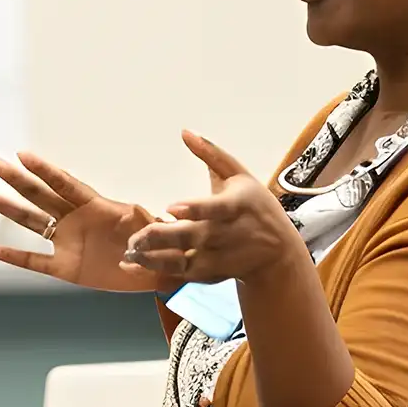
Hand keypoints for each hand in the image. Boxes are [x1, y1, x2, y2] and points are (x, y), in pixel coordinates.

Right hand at [0, 152, 169, 292]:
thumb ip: (142, 219)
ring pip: (31, 223)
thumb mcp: (153, 227)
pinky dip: (12, 256)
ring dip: (7, 208)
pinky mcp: (66, 268)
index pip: (65, 184)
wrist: (157, 269)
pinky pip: (34, 261)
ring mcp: (67, 243)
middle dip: (17, 180)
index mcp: (95, 206)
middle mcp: (75, 220)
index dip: (45, 170)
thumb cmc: (157, 241)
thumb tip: (136, 210)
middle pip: (40, 196)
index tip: (22, 155)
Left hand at [124, 131, 309, 285]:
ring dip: (155, 258)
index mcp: (237, 206)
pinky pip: (182, 275)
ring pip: (184, 261)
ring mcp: (218, 257)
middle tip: (135, 236)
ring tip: (130, 252)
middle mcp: (227, 234)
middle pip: (192, 237)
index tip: (171, 208)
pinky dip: (158, 271)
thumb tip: (185, 132)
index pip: (216, 209)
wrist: (277, 254)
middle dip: (162, 237)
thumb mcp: (240, 177)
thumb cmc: (256, 208)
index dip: (195, 210)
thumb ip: (212, 155)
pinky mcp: (211, 273)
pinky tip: (135, 263)